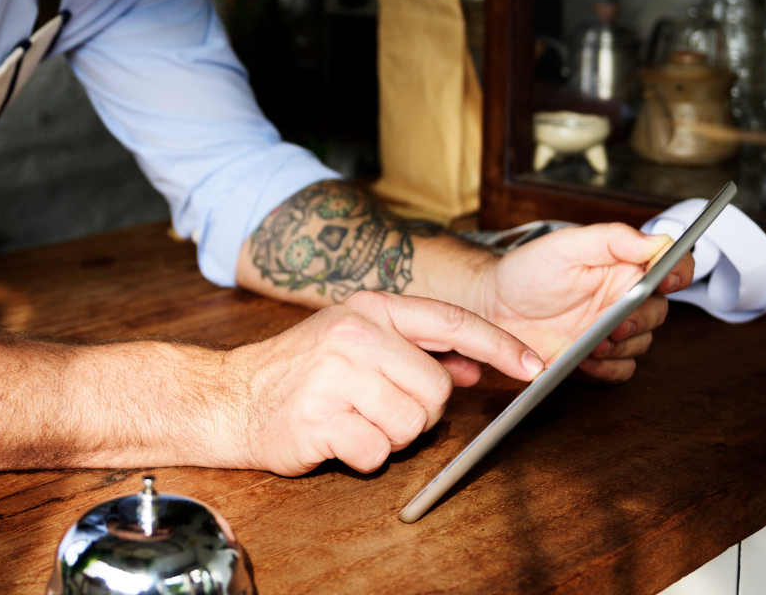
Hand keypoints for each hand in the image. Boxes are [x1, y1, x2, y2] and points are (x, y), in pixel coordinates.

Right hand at [225, 290, 543, 475]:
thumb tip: (471, 364)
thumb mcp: (356, 341)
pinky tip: (337, 438)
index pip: (451, 321)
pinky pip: (377, 453)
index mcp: (369, 309)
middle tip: (379, 408)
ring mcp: (335, 377)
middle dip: (418, 412)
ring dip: (390, 436)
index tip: (533, 366)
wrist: (232, 397)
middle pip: (436, 390)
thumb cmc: (298, 372)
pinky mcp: (320, 419)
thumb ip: (415, 348)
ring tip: (354, 420)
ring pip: (411, 425)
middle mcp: (354, 336)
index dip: (499, 345)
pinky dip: (363, 456)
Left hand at [477, 223, 694, 382]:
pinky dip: (610, 367)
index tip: (668, 280)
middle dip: (640, 319)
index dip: (679, 271)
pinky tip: (587, 358)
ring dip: (622, 345)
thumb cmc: (526, 272)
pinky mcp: (596, 356)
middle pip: (659, 310)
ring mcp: (610, 328)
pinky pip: (623, 369)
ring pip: (643, 342)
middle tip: (614, 323)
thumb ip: (611, 239)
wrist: (493, 307)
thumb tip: (656, 242)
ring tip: (592, 342)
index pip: (670, 265)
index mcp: (622, 265)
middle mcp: (622, 297)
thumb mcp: (564, 246)